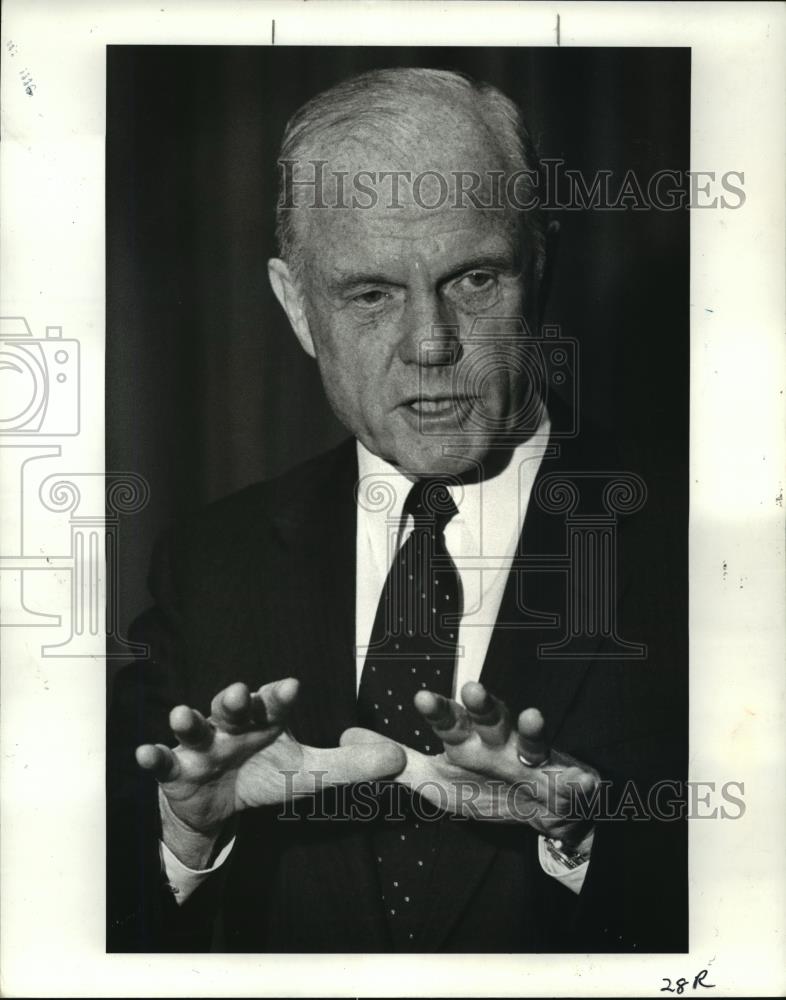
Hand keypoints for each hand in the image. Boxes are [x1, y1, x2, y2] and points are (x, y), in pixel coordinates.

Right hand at [136, 678, 404, 866]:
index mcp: (265, 720)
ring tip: (180, 716)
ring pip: (193, 728)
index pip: (274, 703)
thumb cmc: (265, 774)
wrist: (218, 803)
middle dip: (233, 699)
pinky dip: (153, 757)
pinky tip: (145, 754)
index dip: (281, 695)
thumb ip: (350, 766)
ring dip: (187, 720)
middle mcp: (230, 725)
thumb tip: (401, 759)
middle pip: (231, 707)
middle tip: (239, 692)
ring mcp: (200, 746)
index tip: (292, 686)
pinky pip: (163, 761)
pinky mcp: (175, 769)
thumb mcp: (309, 774)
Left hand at [341, 681, 597, 847]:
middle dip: (471, 703)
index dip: (436, 710)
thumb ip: (396, 764)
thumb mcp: (438, 783)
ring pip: (507, 724)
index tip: (421, 698)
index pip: (446, 721)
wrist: (546, 810)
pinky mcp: (547, 762)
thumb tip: (344, 739)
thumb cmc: (488, 789)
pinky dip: (536, 732)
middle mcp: (488, 737)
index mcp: (463, 741)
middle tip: (465, 688)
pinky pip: (540, 747)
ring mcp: (518, 747)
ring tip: (482, 694)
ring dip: (496, 709)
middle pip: (477, 716)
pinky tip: (533, 716)